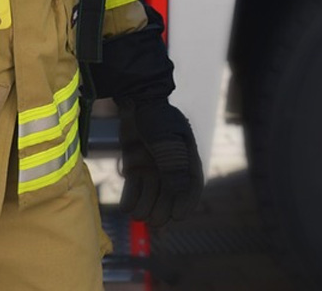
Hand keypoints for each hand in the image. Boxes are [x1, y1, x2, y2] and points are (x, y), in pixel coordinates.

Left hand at [118, 98, 203, 226]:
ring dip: (144, 205)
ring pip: (150, 200)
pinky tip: (129, 197)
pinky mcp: (135, 169)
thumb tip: (180, 201)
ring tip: (138, 203)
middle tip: (153, 219)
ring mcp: (151, 170)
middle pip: (170, 199)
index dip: (186, 205)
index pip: (192, 188)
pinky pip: (133, 195)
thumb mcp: (167, 144)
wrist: (134, 102)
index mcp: (186, 159)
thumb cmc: (156, 119)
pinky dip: (131, 199)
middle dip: (162, 210)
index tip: (176, 216)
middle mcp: (170, 168)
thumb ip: (173, 171)